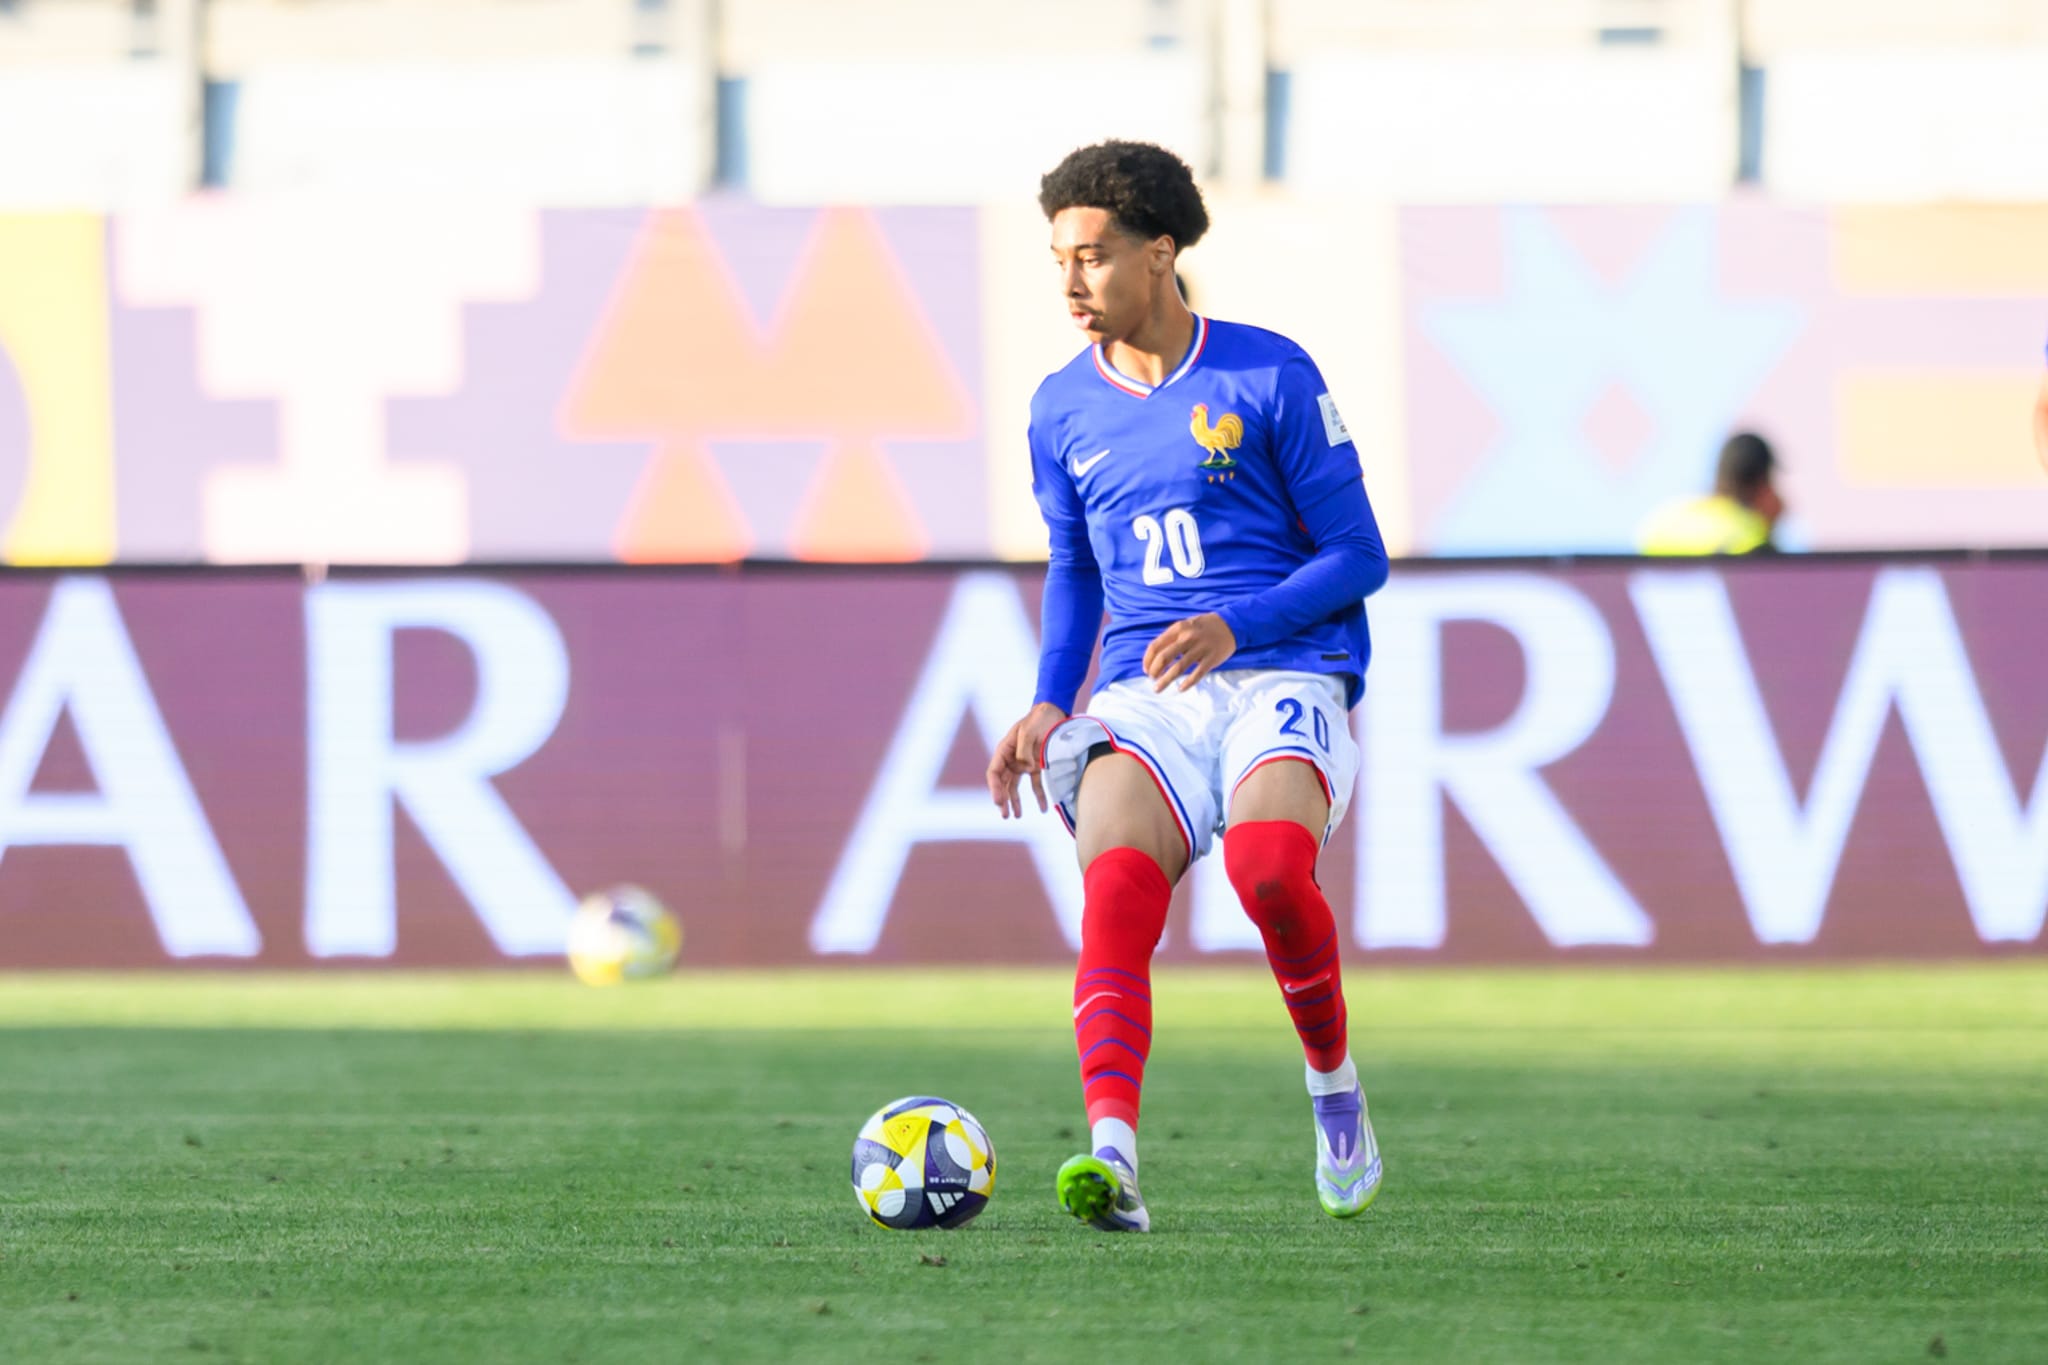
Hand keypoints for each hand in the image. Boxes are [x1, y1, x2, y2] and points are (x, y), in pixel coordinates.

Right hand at [987, 702, 1069, 818]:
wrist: (1053, 712)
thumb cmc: (1038, 719)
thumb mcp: (1028, 731)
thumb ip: (1024, 751)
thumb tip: (1027, 769)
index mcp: (1004, 750)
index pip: (994, 772)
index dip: (994, 788)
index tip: (998, 801)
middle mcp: (1011, 758)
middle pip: (1003, 783)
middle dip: (1003, 799)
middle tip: (1005, 814)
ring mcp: (1023, 763)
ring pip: (1015, 786)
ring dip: (1015, 801)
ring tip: (1016, 816)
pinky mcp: (1037, 766)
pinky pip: (1036, 784)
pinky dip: (1039, 796)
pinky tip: (1043, 808)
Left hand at [1143, 613, 1236, 691]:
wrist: (1232, 624)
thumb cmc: (1204, 627)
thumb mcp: (1185, 625)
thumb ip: (1172, 638)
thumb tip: (1155, 658)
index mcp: (1178, 628)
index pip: (1156, 646)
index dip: (1147, 660)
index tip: (1146, 670)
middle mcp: (1188, 638)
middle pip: (1164, 657)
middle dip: (1154, 671)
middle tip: (1152, 679)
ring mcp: (1200, 648)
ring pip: (1178, 668)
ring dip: (1165, 680)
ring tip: (1157, 689)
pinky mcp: (1211, 659)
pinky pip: (1197, 674)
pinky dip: (1187, 683)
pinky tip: (1180, 689)